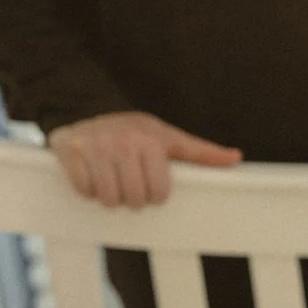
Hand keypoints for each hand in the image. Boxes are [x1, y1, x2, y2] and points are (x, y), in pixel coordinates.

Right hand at [48, 111, 242, 207]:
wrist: (88, 108)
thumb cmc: (135, 131)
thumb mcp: (169, 138)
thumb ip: (201, 152)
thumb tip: (236, 158)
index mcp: (152, 141)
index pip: (159, 192)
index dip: (155, 196)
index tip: (151, 185)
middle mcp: (124, 142)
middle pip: (133, 199)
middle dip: (132, 199)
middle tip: (128, 185)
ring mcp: (96, 146)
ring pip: (108, 198)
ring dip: (109, 197)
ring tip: (111, 181)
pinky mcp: (71, 150)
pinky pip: (83, 189)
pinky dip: (86, 190)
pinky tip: (92, 175)